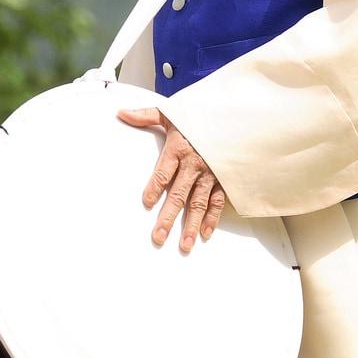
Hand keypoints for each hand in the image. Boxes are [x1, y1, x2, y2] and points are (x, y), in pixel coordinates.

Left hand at [118, 107, 226, 253]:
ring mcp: (211, 174)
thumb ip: (146, 115)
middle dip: (168, 217)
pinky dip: (213, 218)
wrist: (236, 115)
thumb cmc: (201, 115)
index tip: (146, 203)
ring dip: (192, 226)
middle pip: (179, 194)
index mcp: (179, 149)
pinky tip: (205, 234)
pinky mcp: (224, 179)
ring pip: (199, 203)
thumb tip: (121, 114)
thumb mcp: (173, 112)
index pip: (163, 172)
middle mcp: (195, 164)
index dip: (154, 188)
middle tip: (158, 237)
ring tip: (184, 245)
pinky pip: (218, 201)